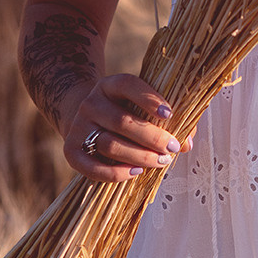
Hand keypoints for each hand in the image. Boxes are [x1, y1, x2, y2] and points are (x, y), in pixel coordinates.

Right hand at [63, 73, 193, 182]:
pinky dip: (116, 173)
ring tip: (161, 161)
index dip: (149, 98)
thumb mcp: (138, 103)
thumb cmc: (123, 110)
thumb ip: (166, 117)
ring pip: (109, 145)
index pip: (128, 85)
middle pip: (122, 121)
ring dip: (139, 156)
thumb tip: (187, 142)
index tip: (170, 114)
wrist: (82, 116)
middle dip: (151, 137)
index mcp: (109, 85)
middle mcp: (91, 103)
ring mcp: (78, 127)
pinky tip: (137, 171)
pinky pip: (93, 167)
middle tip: (172, 148)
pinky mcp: (70, 150)